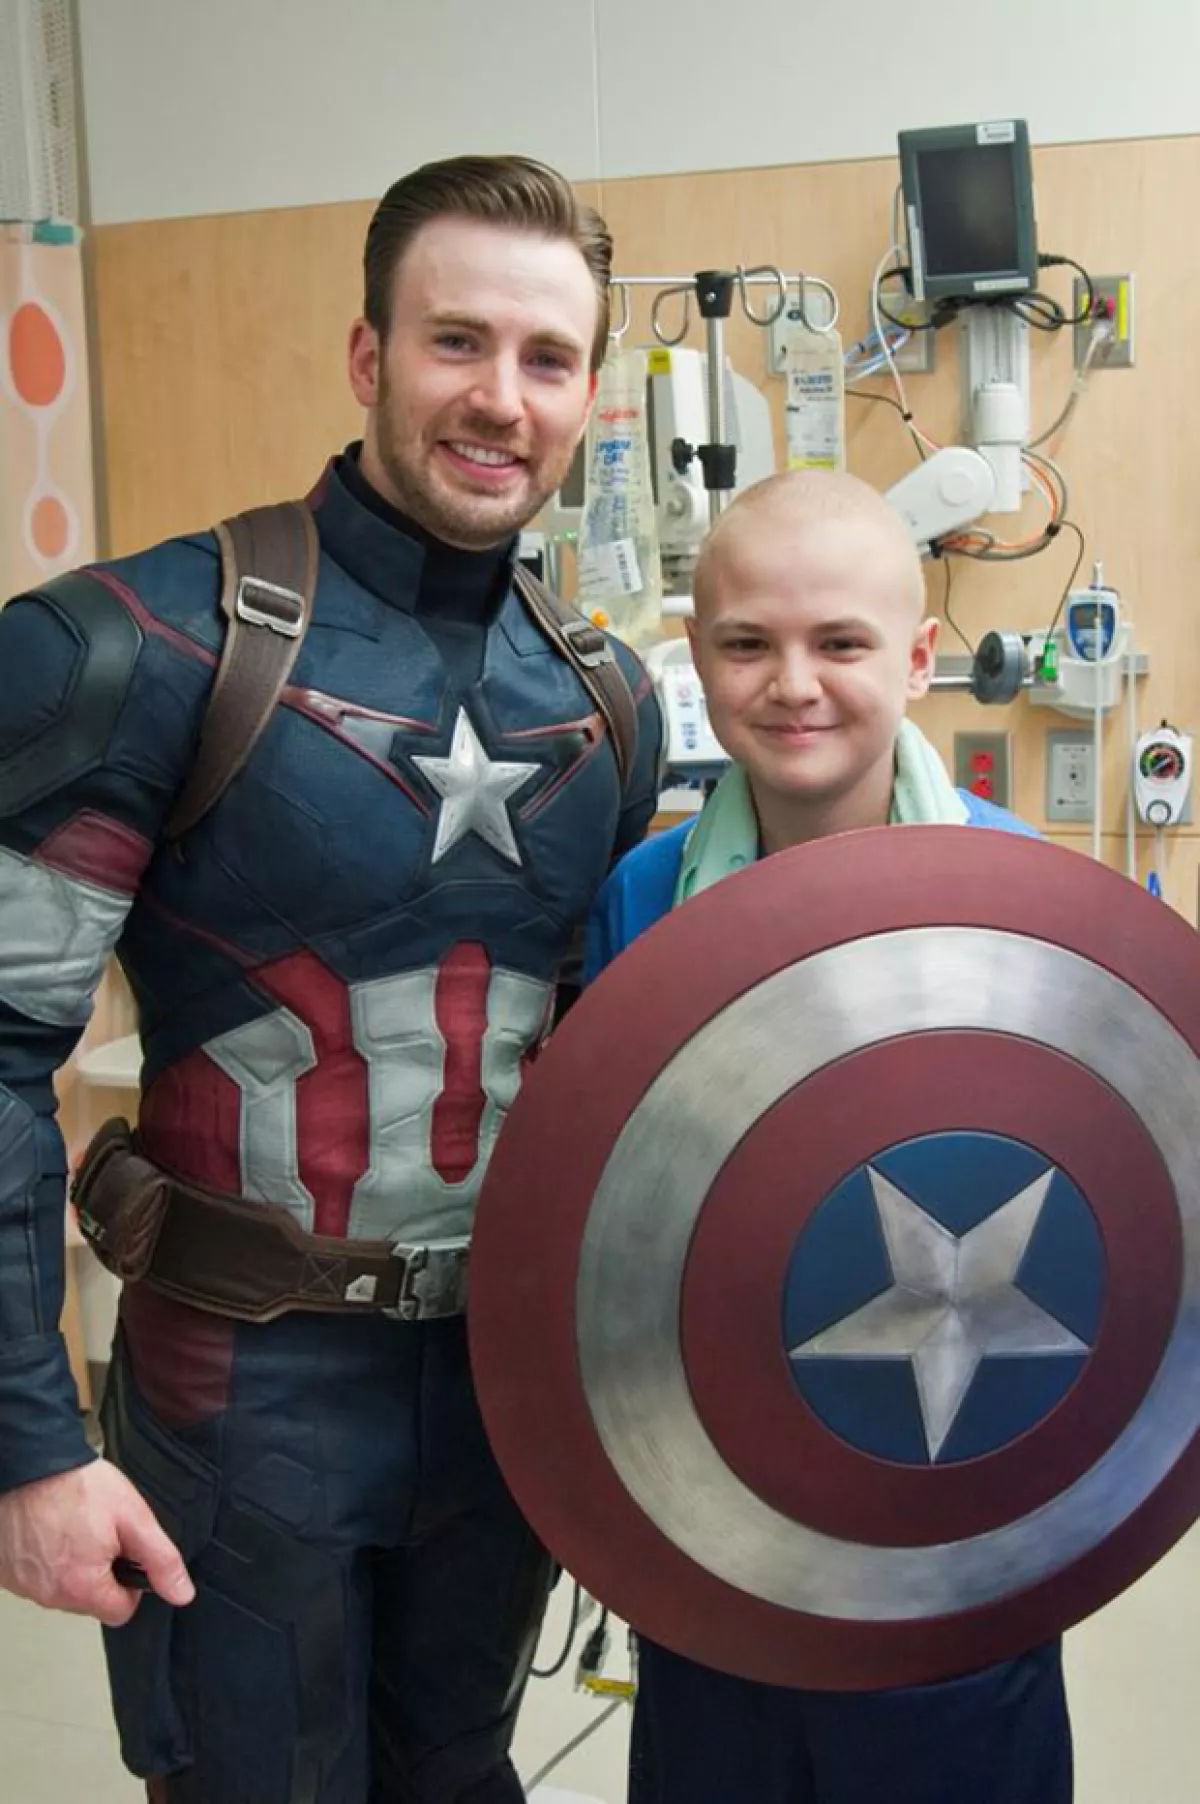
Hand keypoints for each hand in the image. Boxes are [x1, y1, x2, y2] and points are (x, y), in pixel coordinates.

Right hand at [0, 1459, 194, 1626]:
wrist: (31, 1463)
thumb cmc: (76, 1485)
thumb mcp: (133, 1517)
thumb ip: (160, 1559)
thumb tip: (181, 1593)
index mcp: (82, 1587)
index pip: (121, 1612)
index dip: (131, 1584)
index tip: (125, 1556)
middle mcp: (48, 1595)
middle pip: (90, 1602)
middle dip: (101, 1574)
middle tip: (99, 1534)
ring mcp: (24, 1585)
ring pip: (62, 1590)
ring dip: (72, 1567)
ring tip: (75, 1528)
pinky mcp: (6, 1573)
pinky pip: (36, 1578)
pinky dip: (46, 1561)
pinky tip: (51, 1531)